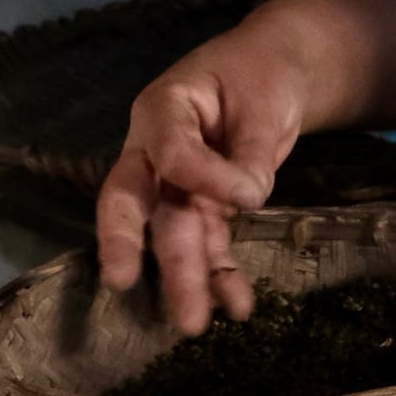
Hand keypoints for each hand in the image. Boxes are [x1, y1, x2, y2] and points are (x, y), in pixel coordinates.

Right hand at [95, 39, 305, 333]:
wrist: (273, 72)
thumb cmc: (260, 74)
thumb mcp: (263, 101)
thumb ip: (251, 150)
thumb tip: (247, 197)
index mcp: (163, 109)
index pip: (167, 149)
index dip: (203, 175)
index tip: (250, 194)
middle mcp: (155, 151)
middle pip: (134, 199)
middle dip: (130, 243)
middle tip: (121, 282)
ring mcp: (175, 183)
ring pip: (172, 232)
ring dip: (184, 278)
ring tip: (195, 323)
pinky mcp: (202, 207)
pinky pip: (207, 243)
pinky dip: (221, 275)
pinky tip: (238, 306)